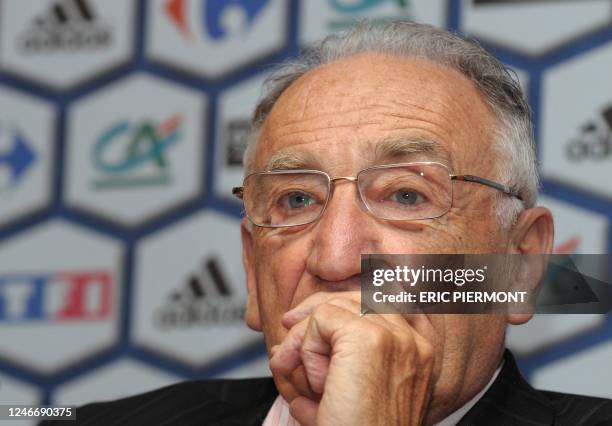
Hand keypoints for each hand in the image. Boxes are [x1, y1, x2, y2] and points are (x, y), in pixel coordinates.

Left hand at [269, 291, 434, 425]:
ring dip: (306, 344)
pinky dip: (306, 351)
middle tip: (286, 335)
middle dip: (313, 313)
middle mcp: (412, 339)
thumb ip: (330, 362)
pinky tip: (318, 384)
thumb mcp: (347, 394)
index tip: (303, 319)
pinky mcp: (369, 338)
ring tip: (309, 383)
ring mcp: (393, 335)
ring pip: (332, 308)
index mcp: (417, 351)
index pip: (378, 301)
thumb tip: (286, 341)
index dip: (337, 306)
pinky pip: (320, 320)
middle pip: (354, 296)